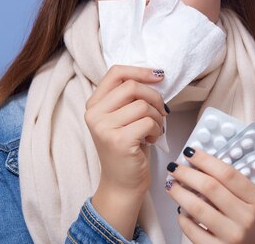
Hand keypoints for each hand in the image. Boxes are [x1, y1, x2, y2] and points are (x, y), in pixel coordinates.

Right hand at [84, 65, 167, 193]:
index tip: (158, 76)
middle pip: (132, 86)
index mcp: (94, 104)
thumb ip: (128, 97)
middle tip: (161, 111)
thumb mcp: (121, 117)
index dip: (140, 71)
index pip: (116, 73)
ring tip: (154, 129)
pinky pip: (148, 121)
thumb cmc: (127, 149)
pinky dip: (157, 130)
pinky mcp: (119, 140)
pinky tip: (152, 139)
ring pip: (143, 105)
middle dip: (154, 96)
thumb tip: (154, 76)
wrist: (122, 184)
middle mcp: (94, 114)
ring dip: (157, 117)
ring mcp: (104, 128)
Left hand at [165, 147, 254, 243]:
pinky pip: (191, 229)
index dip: (205, 160)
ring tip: (171, 185)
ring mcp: (232, 235)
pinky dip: (182, 217)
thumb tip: (195, 161)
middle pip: (210, 188)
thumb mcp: (247, 199)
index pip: (227, 174)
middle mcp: (246, 217)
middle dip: (187, 174)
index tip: (189, 153)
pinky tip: (180, 210)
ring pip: (197, 208)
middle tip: (174, 167)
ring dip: (179, 193)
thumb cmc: (243, 219)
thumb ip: (229, 182)